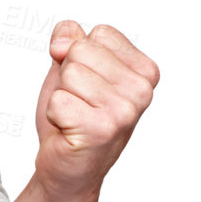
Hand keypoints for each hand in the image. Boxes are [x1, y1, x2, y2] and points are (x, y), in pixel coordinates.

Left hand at [34, 20, 158, 201]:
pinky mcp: (103, 130)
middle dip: (67, 77)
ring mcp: (125, 111)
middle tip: (78, 104)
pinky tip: (69, 131)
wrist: (67, 167)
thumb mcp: (71, 68)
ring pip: (69, 73)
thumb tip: (63, 42)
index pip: (99, 33)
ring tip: (74, 117)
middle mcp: (142, 90)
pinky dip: (55, 115)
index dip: (79, 56)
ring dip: (61, 97)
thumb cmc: (72, 116)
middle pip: (81, 51)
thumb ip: (71, 39)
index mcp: (145, 71)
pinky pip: (59, 100)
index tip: (88, 85)